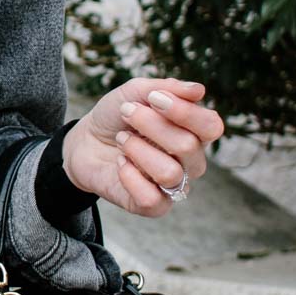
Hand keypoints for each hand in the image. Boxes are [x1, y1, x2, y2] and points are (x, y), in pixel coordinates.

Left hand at [63, 77, 223, 217]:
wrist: (84, 143)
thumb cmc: (116, 118)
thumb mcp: (134, 93)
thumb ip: (165, 89)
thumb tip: (199, 91)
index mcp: (194, 132)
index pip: (211, 126)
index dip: (185, 112)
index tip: (152, 99)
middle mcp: (190, 161)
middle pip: (188, 146)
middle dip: (150, 124)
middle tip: (126, 112)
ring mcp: (174, 185)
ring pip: (169, 173)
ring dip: (137, 150)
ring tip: (121, 140)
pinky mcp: (153, 205)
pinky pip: (152, 198)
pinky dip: (129, 177)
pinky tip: (120, 164)